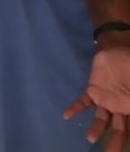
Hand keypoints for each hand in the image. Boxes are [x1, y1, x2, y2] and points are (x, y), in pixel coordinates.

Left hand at [64, 36, 129, 151]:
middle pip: (119, 129)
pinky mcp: (93, 92)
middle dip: (115, 142)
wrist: (117, 50)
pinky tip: (66, 116)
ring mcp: (106, 101)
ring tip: (91, 139)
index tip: (126, 149)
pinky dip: (76, 109)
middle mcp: (121, 108)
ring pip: (102, 119)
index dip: (126, 138)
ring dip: (97, 129)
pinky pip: (84, 102)